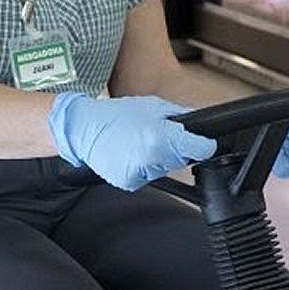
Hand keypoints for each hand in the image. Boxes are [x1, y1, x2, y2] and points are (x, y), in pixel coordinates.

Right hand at [48, 92, 217, 191]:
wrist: (84, 129)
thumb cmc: (117, 115)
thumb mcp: (153, 106)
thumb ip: (180, 115)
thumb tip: (201, 123)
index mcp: (161, 137)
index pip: (200, 149)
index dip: (203, 145)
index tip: (203, 143)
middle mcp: (152, 158)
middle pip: (181, 159)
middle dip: (176, 149)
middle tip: (156, 136)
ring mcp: (140, 173)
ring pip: (164, 169)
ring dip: (159, 159)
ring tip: (139, 144)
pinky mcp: (130, 183)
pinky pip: (147, 177)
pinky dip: (143, 168)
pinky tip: (131, 155)